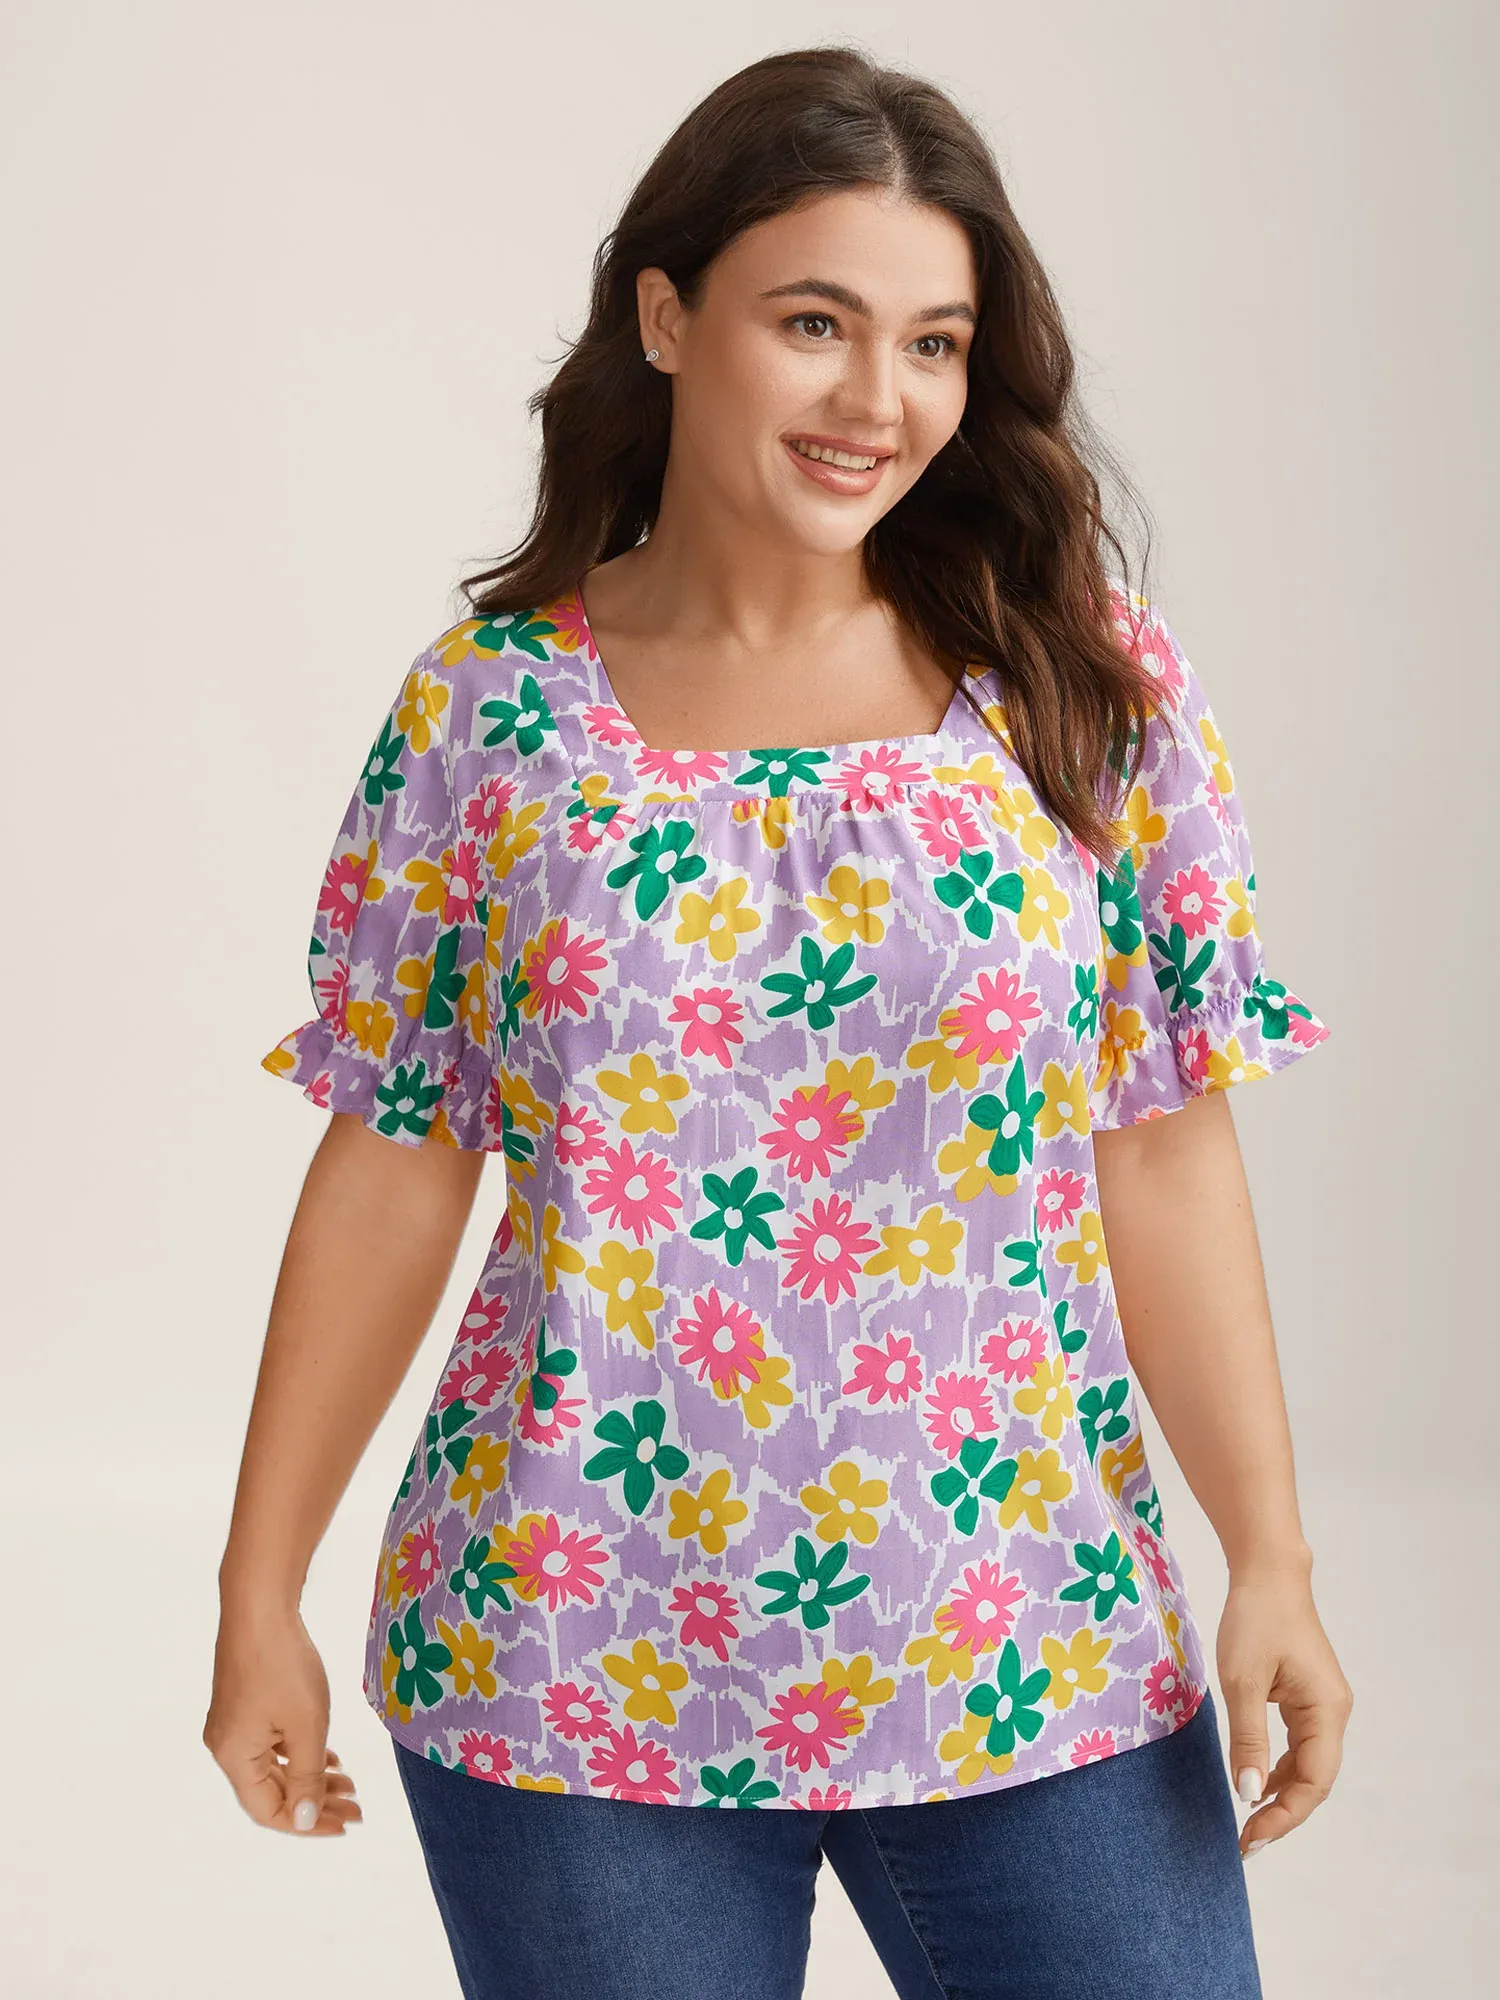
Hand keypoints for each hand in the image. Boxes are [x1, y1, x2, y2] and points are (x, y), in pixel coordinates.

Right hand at [203, 1609, 361, 1835]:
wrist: (260, 1607)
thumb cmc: (283, 1666)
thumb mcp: (305, 1727)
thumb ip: (307, 1778)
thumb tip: (302, 1822)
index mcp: (235, 1759)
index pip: (269, 1812)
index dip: (307, 1824)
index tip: (345, 1824)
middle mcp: (228, 1746)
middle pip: (272, 1791)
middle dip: (315, 1801)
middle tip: (356, 1806)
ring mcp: (235, 1724)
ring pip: (276, 1766)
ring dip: (312, 1776)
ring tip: (350, 1783)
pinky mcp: (245, 1703)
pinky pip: (274, 1743)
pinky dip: (301, 1753)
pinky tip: (329, 1757)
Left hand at [1215, 1564, 1352, 1856]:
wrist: (1267, 1571)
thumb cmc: (1254, 1619)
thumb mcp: (1242, 1681)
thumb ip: (1248, 1739)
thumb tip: (1250, 1796)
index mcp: (1326, 1711)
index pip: (1314, 1782)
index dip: (1285, 1816)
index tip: (1251, 1838)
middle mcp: (1333, 1712)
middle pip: (1315, 1779)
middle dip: (1283, 1812)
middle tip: (1246, 1841)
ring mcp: (1322, 1703)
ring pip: (1307, 1764)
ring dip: (1280, 1792)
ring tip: (1250, 1820)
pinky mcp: (1306, 1695)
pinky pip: (1299, 1744)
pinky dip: (1279, 1766)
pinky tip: (1256, 1779)